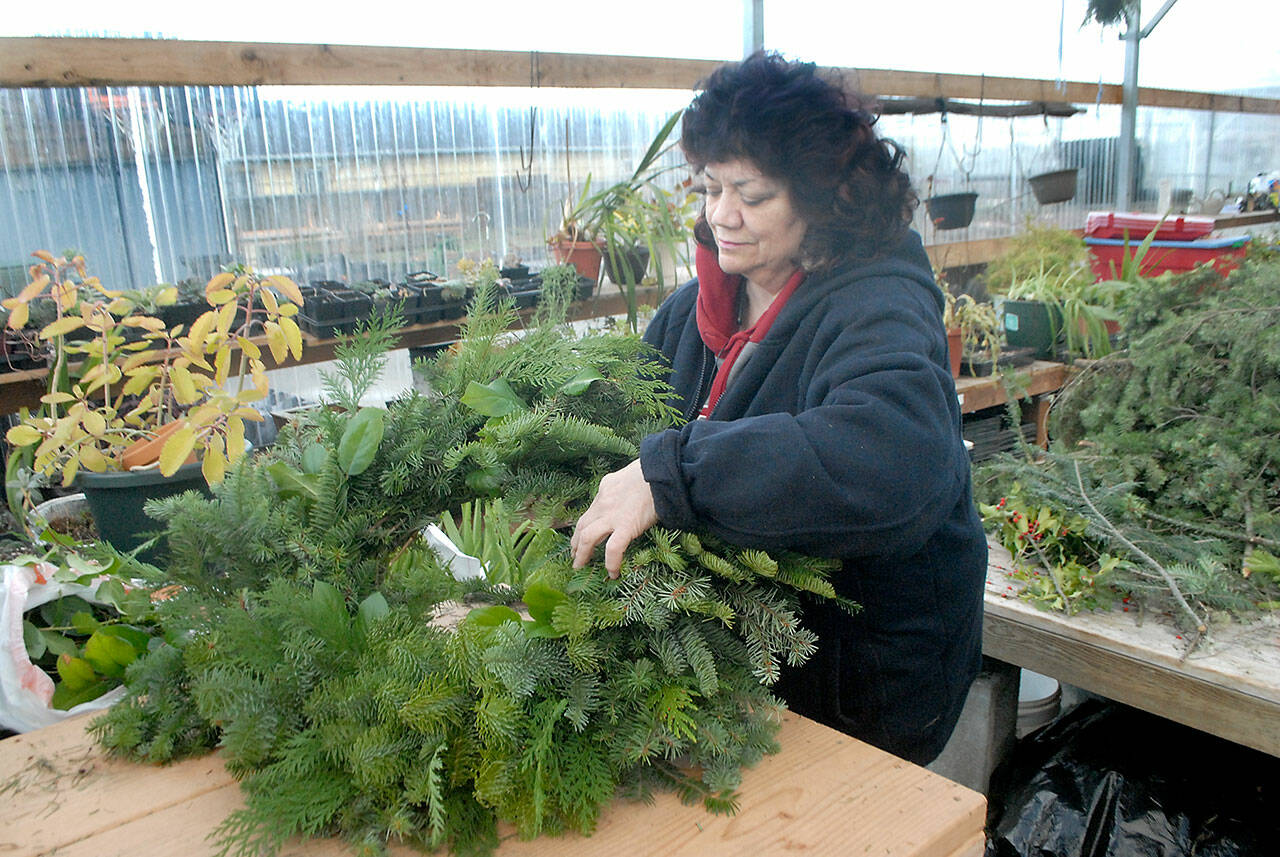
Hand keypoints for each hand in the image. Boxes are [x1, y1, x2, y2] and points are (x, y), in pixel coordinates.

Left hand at [570, 459, 657, 577]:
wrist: (663, 471)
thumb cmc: (654, 470)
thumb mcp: (631, 473)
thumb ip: (624, 486)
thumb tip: (629, 492)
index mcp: (606, 488)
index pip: (591, 510)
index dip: (585, 524)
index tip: (583, 534)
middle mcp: (603, 502)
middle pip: (582, 525)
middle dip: (576, 541)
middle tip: (574, 554)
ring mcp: (612, 515)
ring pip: (587, 537)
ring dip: (582, 553)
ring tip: (580, 565)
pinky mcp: (626, 526)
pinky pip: (613, 549)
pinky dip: (611, 563)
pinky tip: (613, 573)